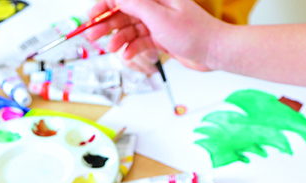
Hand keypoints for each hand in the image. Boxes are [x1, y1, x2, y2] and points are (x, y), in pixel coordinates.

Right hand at [85, 0, 223, 70]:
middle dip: (107, 24)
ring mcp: (157, 22)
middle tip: (92, 35)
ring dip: (118, 38)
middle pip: (123, 12)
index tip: (91, 17)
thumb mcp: (159, 17)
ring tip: (111, 49)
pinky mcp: (160, 36)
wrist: (214, 51)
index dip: (104, 5)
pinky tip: (127, 55)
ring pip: (130, 28)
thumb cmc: (194, 33)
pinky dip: (131, 48)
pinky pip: (139, 41)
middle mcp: (155, 6)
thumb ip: (135, 5)